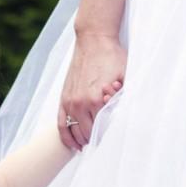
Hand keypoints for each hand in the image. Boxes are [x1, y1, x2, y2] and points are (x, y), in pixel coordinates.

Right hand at [58, 34, 126, 149]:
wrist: (94, 40)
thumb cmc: (112, 56)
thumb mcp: (125, 76)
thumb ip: (124, 97)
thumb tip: (125, 116)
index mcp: (97, 100)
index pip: (102, 129)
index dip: (108, 137)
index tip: (113, 141)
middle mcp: (81, 104)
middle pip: (88, 134)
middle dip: (96, 140)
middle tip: (103, 144)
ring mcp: (70, 102)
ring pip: (74, 132)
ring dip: (82, 141)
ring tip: (89, 146)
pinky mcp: (63, 99)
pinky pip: (61, 125)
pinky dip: (67, 137)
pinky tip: (73, 145)